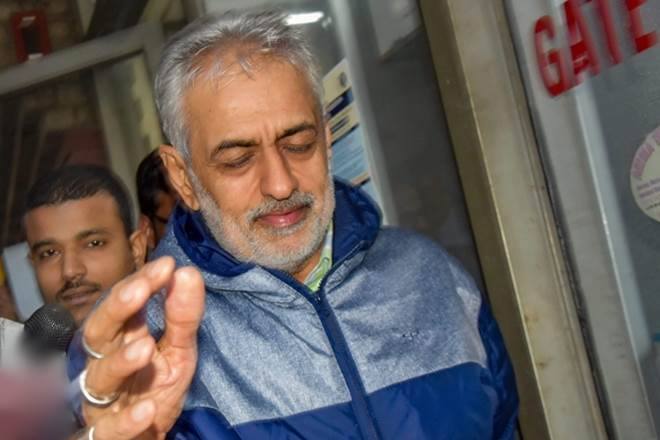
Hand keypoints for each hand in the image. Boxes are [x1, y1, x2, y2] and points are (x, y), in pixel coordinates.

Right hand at [79, 256, 204, 438]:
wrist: (148, 435)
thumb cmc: (157, 388)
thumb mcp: (179, 350)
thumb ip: (183, 316)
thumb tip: (188, 273)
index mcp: (122, 339)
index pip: (124, 304)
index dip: (140, 283)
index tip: (166, 265)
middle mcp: (105, 364)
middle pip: (99, 332)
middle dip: (117, 309)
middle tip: (140, 289)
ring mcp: (103, 400)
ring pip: (99, 378)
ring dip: (120, 362)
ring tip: (144, 347)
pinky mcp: (105, 434)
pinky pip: (106, 429)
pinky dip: (125, 421)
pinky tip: (147, 410)